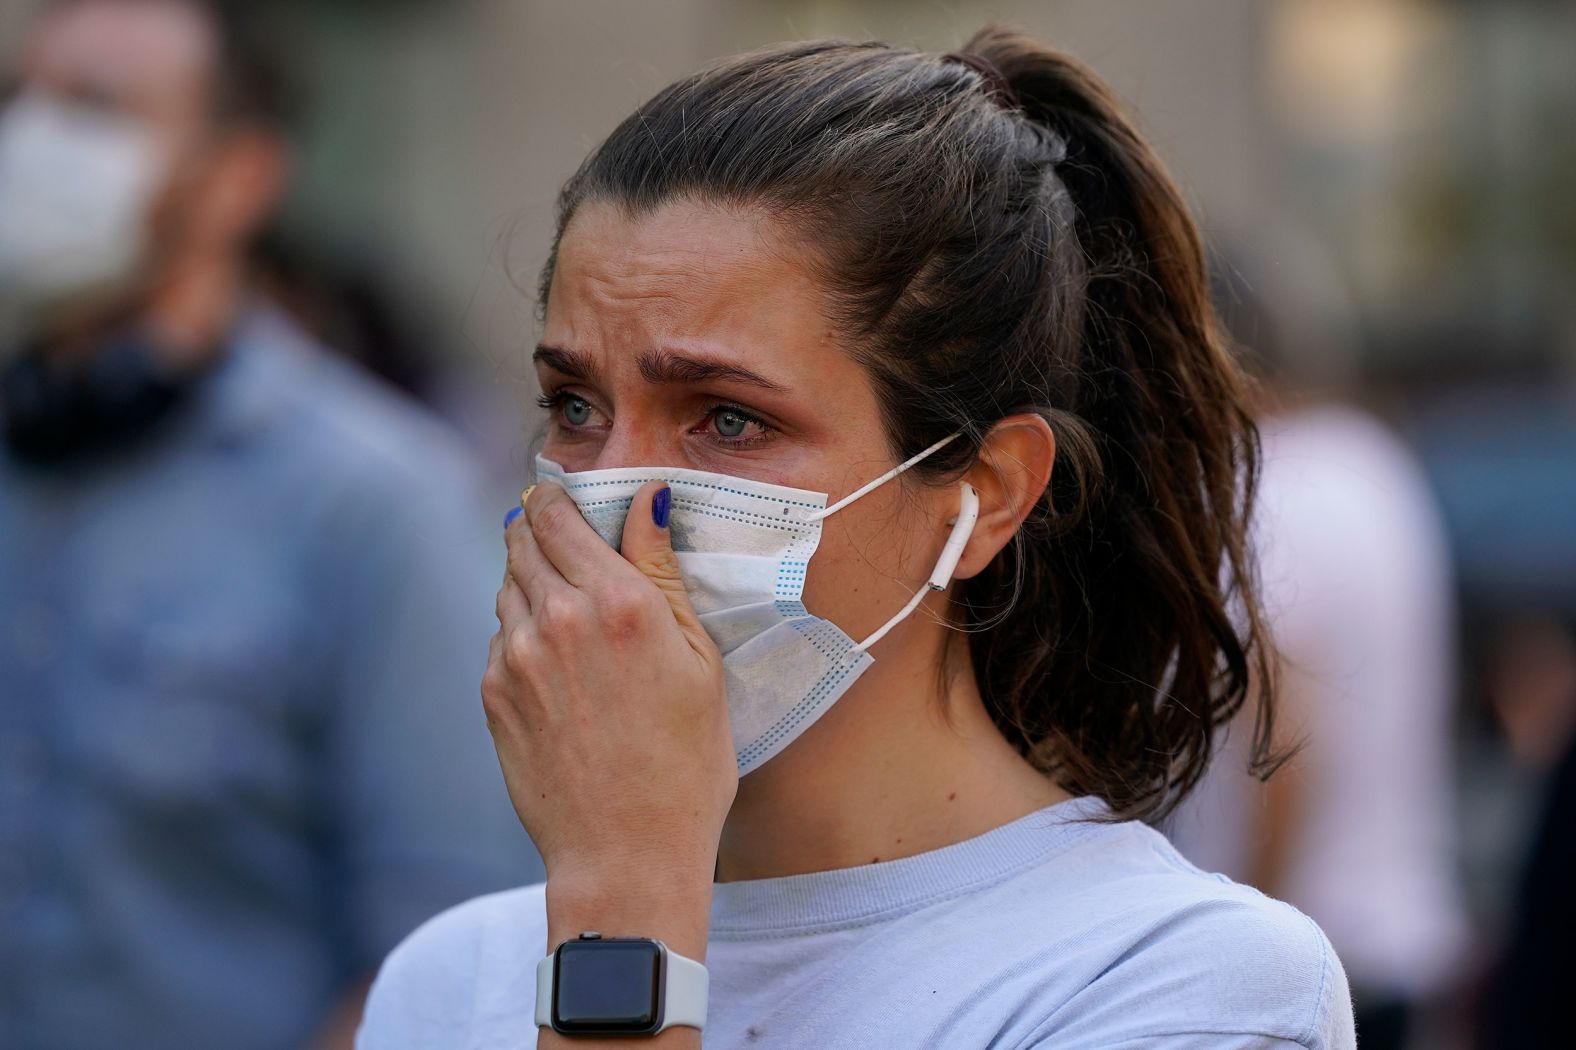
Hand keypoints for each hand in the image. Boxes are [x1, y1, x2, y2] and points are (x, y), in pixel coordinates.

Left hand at [484, 481, 734, 957]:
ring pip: (507, 586)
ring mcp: (515, 657)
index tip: (561, 496)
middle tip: (562, 539)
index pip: (558, 515)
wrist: (625, 852)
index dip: (555, 497)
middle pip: (521, 539)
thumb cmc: (684, 763)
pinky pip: (499, 637)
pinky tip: (559, 664)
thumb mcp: (699, 661)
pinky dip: (521, 632)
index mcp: (617, 602)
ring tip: (570, 610)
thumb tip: (648, 498)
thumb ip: (663, 571)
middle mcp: (556, 618)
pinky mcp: (492, 694)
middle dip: (537, 529)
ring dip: (529, 580)